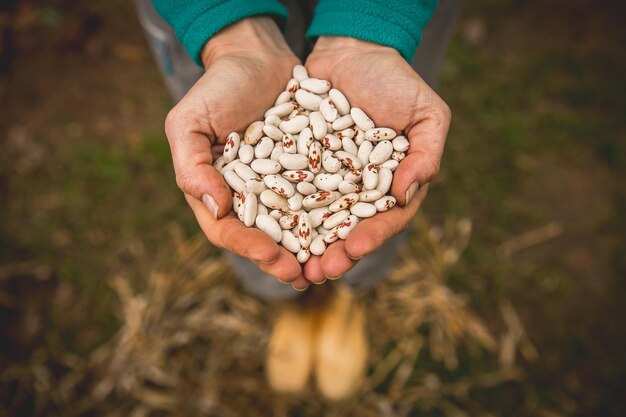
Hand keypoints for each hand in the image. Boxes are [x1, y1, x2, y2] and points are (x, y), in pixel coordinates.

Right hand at [164, 17, 309, 288]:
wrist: (257, 57)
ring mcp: (281, 187)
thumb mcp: (190, 121)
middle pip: (265, 238)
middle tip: (304, 276)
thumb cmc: (217, 88)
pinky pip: (321, 198)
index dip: (249, 248)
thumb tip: (215, 209)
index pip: (228, 231)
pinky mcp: (309, 172)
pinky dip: (333, 215)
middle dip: (283, 260)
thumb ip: (192, 166)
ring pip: (296, 226)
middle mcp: (250, 197)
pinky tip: (350, 228)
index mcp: (217, 192)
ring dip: (312, 249)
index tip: (273, 258)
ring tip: (331, 265)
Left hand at [302, 36, 450, 282]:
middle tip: (318, 272)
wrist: (351, 50)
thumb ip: (426, 155)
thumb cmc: (395, 80)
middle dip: (333, 253)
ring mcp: (327, 180)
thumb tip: (407, 195)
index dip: (371, 236)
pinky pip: (288, 191)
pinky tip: (267, 228)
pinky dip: (280, 210)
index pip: (384, 219)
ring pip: (315, 219)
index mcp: (391, 185)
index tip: (354, 248)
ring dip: (304, 244)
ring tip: (291, 265)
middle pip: (346, 229)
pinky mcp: (298, 166)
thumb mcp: (427, 113)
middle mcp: (357, 190)